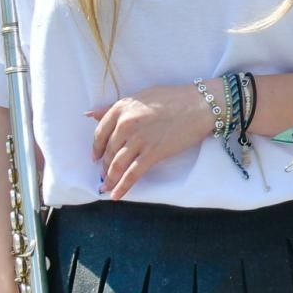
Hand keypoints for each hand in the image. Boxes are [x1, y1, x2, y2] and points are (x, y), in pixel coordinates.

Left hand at [89, 82, 215, 198]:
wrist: (203, 104)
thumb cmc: (176, 98)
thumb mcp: (142, 96)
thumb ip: (115, 107)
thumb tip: (89, 115)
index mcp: (122, 108)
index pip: (100, 133)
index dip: (96, 148)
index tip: (96, 157)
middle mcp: (126, 124)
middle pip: (109, 151)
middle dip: (105, 166)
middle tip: (105, 174)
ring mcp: (139, 140)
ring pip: (117, 164)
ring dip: (110, 179)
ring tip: (107, 186)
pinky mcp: (153, 153)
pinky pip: (132, 174)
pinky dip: (122, 186)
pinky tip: (116, 195)